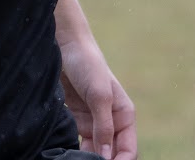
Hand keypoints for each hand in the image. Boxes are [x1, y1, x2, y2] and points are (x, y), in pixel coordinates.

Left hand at [59, 40, 136, 159]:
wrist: (65, 46)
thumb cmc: (88, 65)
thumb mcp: (99, 95)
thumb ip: (104, 126)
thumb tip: (107, 155)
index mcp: (124, 115)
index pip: (129, 149)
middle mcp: (111, 121)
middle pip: (112, 153)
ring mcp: (93, 122)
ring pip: (95, 151)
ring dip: (88, 158)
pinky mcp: (77, 120)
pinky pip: (79, 142)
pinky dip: (76, 150)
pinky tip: (69, 154)